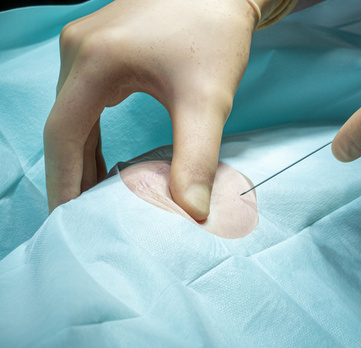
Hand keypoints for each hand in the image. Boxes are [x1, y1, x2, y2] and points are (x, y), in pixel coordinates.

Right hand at [44, 0, 282, 218]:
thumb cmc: (214, 34)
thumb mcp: (206, 100)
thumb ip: (197, 158)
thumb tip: (192, 211)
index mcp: (94, 61)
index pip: (64, 134)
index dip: (64, 180)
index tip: (68, 218)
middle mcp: (78, 50)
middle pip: (63, 125)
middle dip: (71, 173)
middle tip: (81, 218)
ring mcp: (86, 45)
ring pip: (73, 113)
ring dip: (82, 156)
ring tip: (93, 198)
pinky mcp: (102, 46)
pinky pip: (86, 99)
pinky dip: (93, 134)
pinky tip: (106, 161)